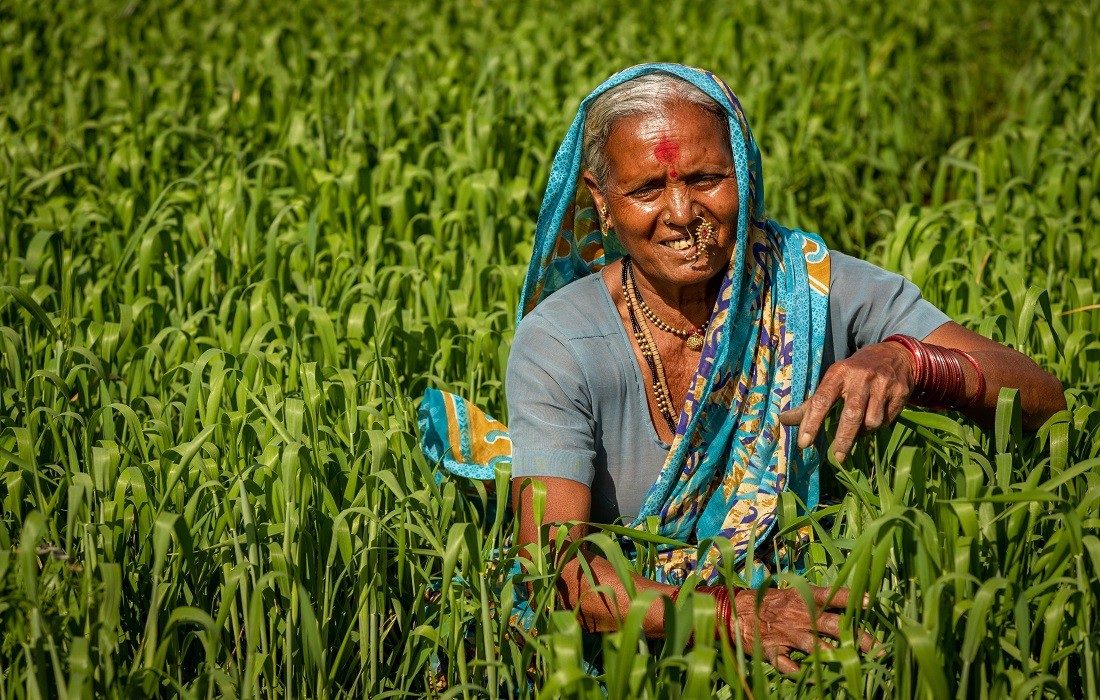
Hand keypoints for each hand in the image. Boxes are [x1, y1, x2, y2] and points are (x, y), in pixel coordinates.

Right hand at [730, 586, 875, 672]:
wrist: (734, 612)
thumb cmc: (767, 602)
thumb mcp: (791, 594)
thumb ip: (814, 600)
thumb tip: (844, 603)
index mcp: (803, 598)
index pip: (832, 595)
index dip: (852, 598)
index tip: (871, 602)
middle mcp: (799, 616)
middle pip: (834, 626)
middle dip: (858, 639)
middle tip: (878, 649)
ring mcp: (787, 635)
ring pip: (817, 648)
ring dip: (836, 658)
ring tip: (854, 666)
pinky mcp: (775, 652)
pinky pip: (791, 667)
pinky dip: (803, 675)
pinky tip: (816, 681)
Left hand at [779, 341, 914, 462]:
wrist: (894, 355)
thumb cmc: (854, 372)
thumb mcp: (833, 380)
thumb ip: (811, 403)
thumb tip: (783, 420)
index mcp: (838, 373)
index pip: (821, 400)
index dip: (811, 423)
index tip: (804, 443)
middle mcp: (860, 377)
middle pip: (851, 415)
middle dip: (843, 439)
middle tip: (836, 458)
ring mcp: (882, 384)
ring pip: (871, 421)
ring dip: (863, 431)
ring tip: (859, 427)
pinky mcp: (900, 392)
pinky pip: (886, 420)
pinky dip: (878, 425)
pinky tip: (875, 415)